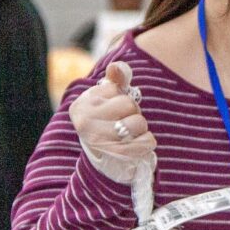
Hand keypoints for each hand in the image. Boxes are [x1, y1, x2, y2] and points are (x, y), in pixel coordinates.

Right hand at [71, 61, 155, 182]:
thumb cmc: (106, 125)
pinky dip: (148, 142)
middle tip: (123, 124)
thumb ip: (114, 80)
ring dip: (140, 128)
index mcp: (81, 105)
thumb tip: (116, 67)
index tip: (112, 112)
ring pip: (139, 122)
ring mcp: (99, 139)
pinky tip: (140, 144)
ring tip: (129, 135)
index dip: (121, 99)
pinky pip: (146, 141)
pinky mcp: (116, 155)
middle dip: (133, 113)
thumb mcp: (106, 100)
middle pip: (129, 104)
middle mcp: (85, 122)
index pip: (116, 90)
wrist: (103, 163)